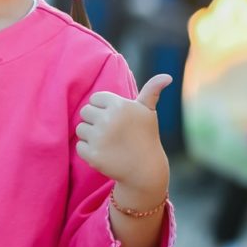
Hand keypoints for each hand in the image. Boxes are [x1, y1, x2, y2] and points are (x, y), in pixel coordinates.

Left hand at [75, 75, 171, 199]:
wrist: (145, 170)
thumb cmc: (145, 136)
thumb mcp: (148, 112)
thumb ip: (152, 90)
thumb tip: (167, 76)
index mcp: (119, 105)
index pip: (95, 99)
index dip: (103, 109)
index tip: (116, 119)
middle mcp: (108, 119)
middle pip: (85, 112)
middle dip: (95, 121)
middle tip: (112, 132)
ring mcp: (100, 138)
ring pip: (80, 129)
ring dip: (91, 136)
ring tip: (109, 143)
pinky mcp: (93, 154)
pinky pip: (79, 146)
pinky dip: (89, 151)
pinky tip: (105, 154)